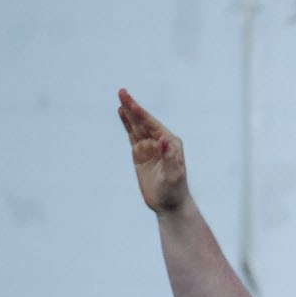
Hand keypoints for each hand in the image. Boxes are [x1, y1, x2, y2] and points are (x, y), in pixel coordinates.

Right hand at [116, 90, 187, 214]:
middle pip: (144, 122)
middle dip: (134, 107)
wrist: (170, 204)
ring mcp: (150, 146)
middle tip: (122, 91)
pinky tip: (122, 113)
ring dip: (129, 112)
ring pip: (137, 126)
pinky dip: (127, 124)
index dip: (142, 114)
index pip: (154, 125)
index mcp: (171, 144)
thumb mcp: (173, 175)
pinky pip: (132, 135)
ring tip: (121, 97)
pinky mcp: (141, 153)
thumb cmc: (174, 191)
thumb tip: (164, 139)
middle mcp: (162, 142)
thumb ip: (170, 157)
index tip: (131, 104)